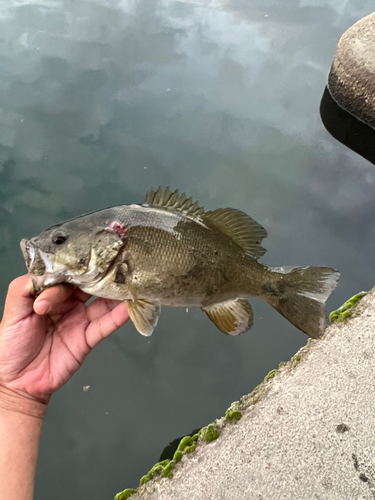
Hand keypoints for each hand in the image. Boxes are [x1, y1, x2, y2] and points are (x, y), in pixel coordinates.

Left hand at [0, 275, 128, 408]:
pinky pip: (104, 326)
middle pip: (89, 285)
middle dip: (102, 274)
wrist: (17, 382)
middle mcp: (68, 304)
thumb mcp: (13, 312)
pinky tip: (128, 308)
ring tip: (130, 281)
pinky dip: (117, 317)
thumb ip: (25, 288)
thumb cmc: (11, 345)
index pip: (67, 275)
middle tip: (116, 263)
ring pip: (102, 303)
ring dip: (116, 293)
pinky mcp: (88, 339)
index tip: (78, 266)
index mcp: (51, 294)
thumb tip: (47, 273)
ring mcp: (80, 320)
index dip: (73, 269)